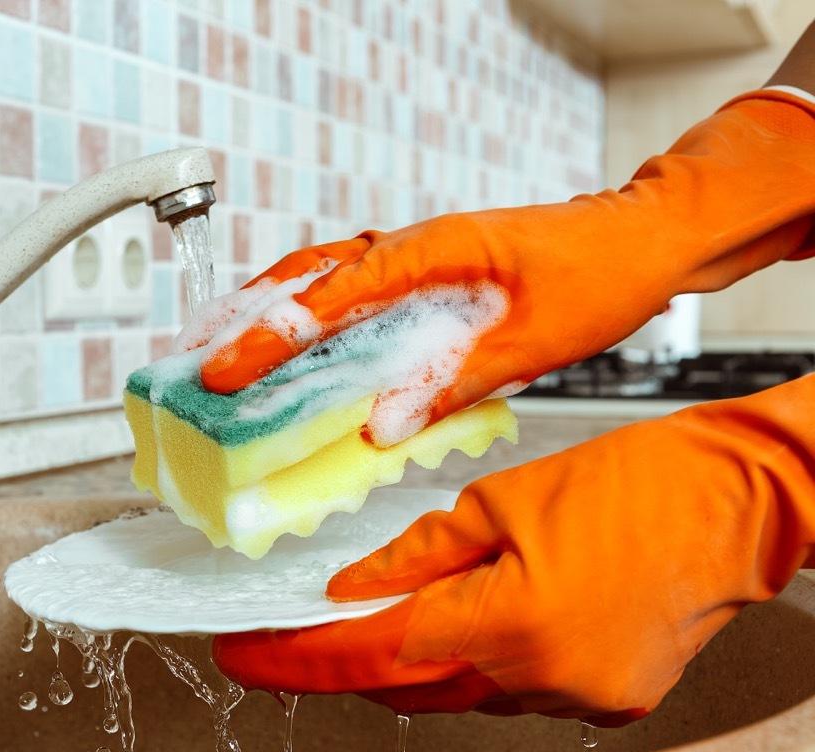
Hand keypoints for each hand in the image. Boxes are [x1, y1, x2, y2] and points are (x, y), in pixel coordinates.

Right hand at [190, 90, 814, 446]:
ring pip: (321, 280)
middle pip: (306, 276)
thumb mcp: (531, 342)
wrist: (642, 241)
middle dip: (244, 318)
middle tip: (193, 362)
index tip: (221, 370)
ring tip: (220, 352)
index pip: (330, 294)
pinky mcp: (425, 276)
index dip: (270, 336)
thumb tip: (379, 426)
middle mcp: (411, 247)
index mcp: (430, 251)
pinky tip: (297, 354)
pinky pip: (352, 294)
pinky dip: (312, 319)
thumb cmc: (598, 277)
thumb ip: (453, 382)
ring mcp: (415, 258)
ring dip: (269, 314)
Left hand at [213, 376, 814, 725]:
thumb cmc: (636, 483)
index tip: (244, 654)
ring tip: (378, 618)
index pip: (369, 653)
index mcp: (510, 620)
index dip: (295, 659)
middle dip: (342, 661)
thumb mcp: (501, 501)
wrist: (739, 502)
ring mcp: (577, 699)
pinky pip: (510, 695)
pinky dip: (472, 665)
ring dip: (410, 661)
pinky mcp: (604, 702)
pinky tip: (463, 627)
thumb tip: (350, 588)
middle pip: (405, 687)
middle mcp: (542, 677)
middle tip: (294, 633)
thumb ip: (416, 555)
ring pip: (455, 696)